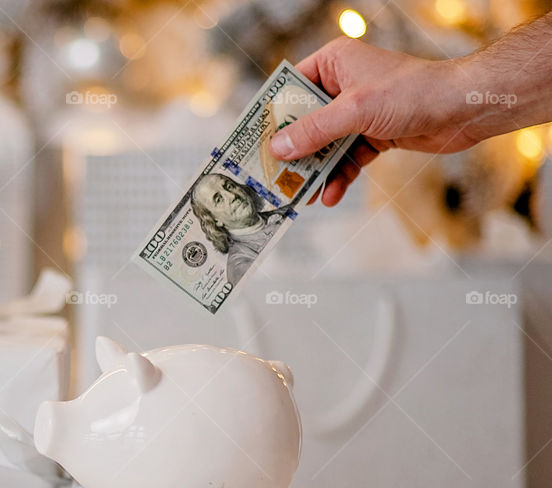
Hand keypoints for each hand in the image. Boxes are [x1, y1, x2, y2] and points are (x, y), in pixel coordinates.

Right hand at [269, 38, 476, 205]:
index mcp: (333, 63)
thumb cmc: (412, 93)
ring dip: (313, 170)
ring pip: (323, 145)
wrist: (463, 109)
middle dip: (292, 151)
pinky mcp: (372, 135)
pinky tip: (329, 196)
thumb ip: (314, 130)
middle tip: (272, 176)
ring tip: (299, 194)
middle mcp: (341, 85)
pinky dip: (338, 177)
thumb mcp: (355, 111)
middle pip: (304, 122)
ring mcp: (356, 112)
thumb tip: (278, 148)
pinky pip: (345, 159)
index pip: (290, 88)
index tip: (253, 141)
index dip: (271, 115)